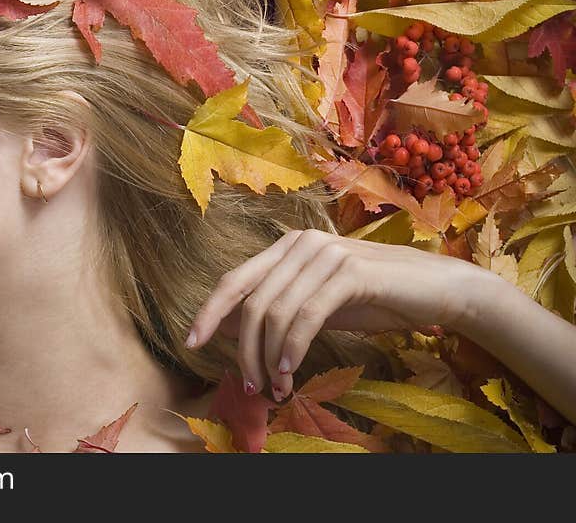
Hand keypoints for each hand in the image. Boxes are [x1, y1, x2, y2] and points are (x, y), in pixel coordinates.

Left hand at [184, 228, 495, 401]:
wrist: (438, 289)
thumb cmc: (377, 298)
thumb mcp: (318, 304)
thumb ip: (279, 309)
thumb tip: (230, 326)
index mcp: (289, 246)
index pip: (235, 279)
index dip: (210, 311)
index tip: (192, 343)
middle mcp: (301, 243)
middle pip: (251, 300)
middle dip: (244, 348)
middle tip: (249, 386)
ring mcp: (325, 254)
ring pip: (275, 312)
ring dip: (269, 358)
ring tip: (274, 389)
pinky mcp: (349, 272)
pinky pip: (306, 316)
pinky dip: (292, 349)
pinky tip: (289, 373)